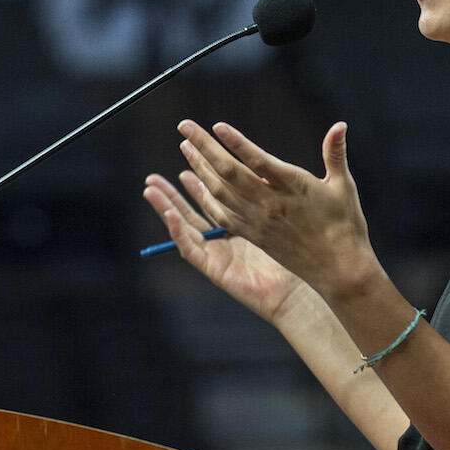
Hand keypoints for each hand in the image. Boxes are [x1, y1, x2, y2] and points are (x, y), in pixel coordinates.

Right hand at [142, 173, 307, 325]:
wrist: (300, 290)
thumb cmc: (299, 255)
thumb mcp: (282, 217)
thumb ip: (274, 196)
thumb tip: (273, 169)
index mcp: (239, 226)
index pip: (212, 201)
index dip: (197, 182)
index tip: (187, 159)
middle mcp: (224, 240)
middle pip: (191, 213)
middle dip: (172, 194)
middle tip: (153, 176)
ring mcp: (217, 255)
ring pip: (184, 228)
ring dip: (166, 208)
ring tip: (150, 188)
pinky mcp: (215, 270)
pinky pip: (191, 250)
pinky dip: (178, 232)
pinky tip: (169, 214)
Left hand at [172, 119, 379, 302]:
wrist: (339, 270)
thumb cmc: (345, 226)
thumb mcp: (343, 186)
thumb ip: (335, 153)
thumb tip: (340, 125)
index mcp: (293, 187)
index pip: (257, 160)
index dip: (236, 142)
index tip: (217, 126)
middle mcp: (270, 204)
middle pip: (229, 172)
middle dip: (204, 147)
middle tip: (184, 126)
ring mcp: (259, 221)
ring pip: (220, 192)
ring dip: (199, 168)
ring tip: (185, 148)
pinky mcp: (254, 235)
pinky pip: (223, 215)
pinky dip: (207, 198)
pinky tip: (196, 184)